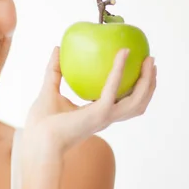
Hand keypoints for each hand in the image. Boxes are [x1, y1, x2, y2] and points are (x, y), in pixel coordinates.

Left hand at [23, 47, 156, 163]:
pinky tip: (122, 54)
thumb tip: (57, 48)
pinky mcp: (98, 113)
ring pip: (137, 100)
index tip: (140, 69)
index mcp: (98, 113)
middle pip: (138, 103)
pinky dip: (119, 70)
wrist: (38, 140)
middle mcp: (106, 117)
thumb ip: (54, 70)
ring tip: (147, 61)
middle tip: (150, 62)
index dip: (136, 89)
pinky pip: (113, 89)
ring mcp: (105, 116)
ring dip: (146, 81)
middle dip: (149, 85)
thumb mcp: (49, 89)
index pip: (124, 102)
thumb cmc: (41, 122)